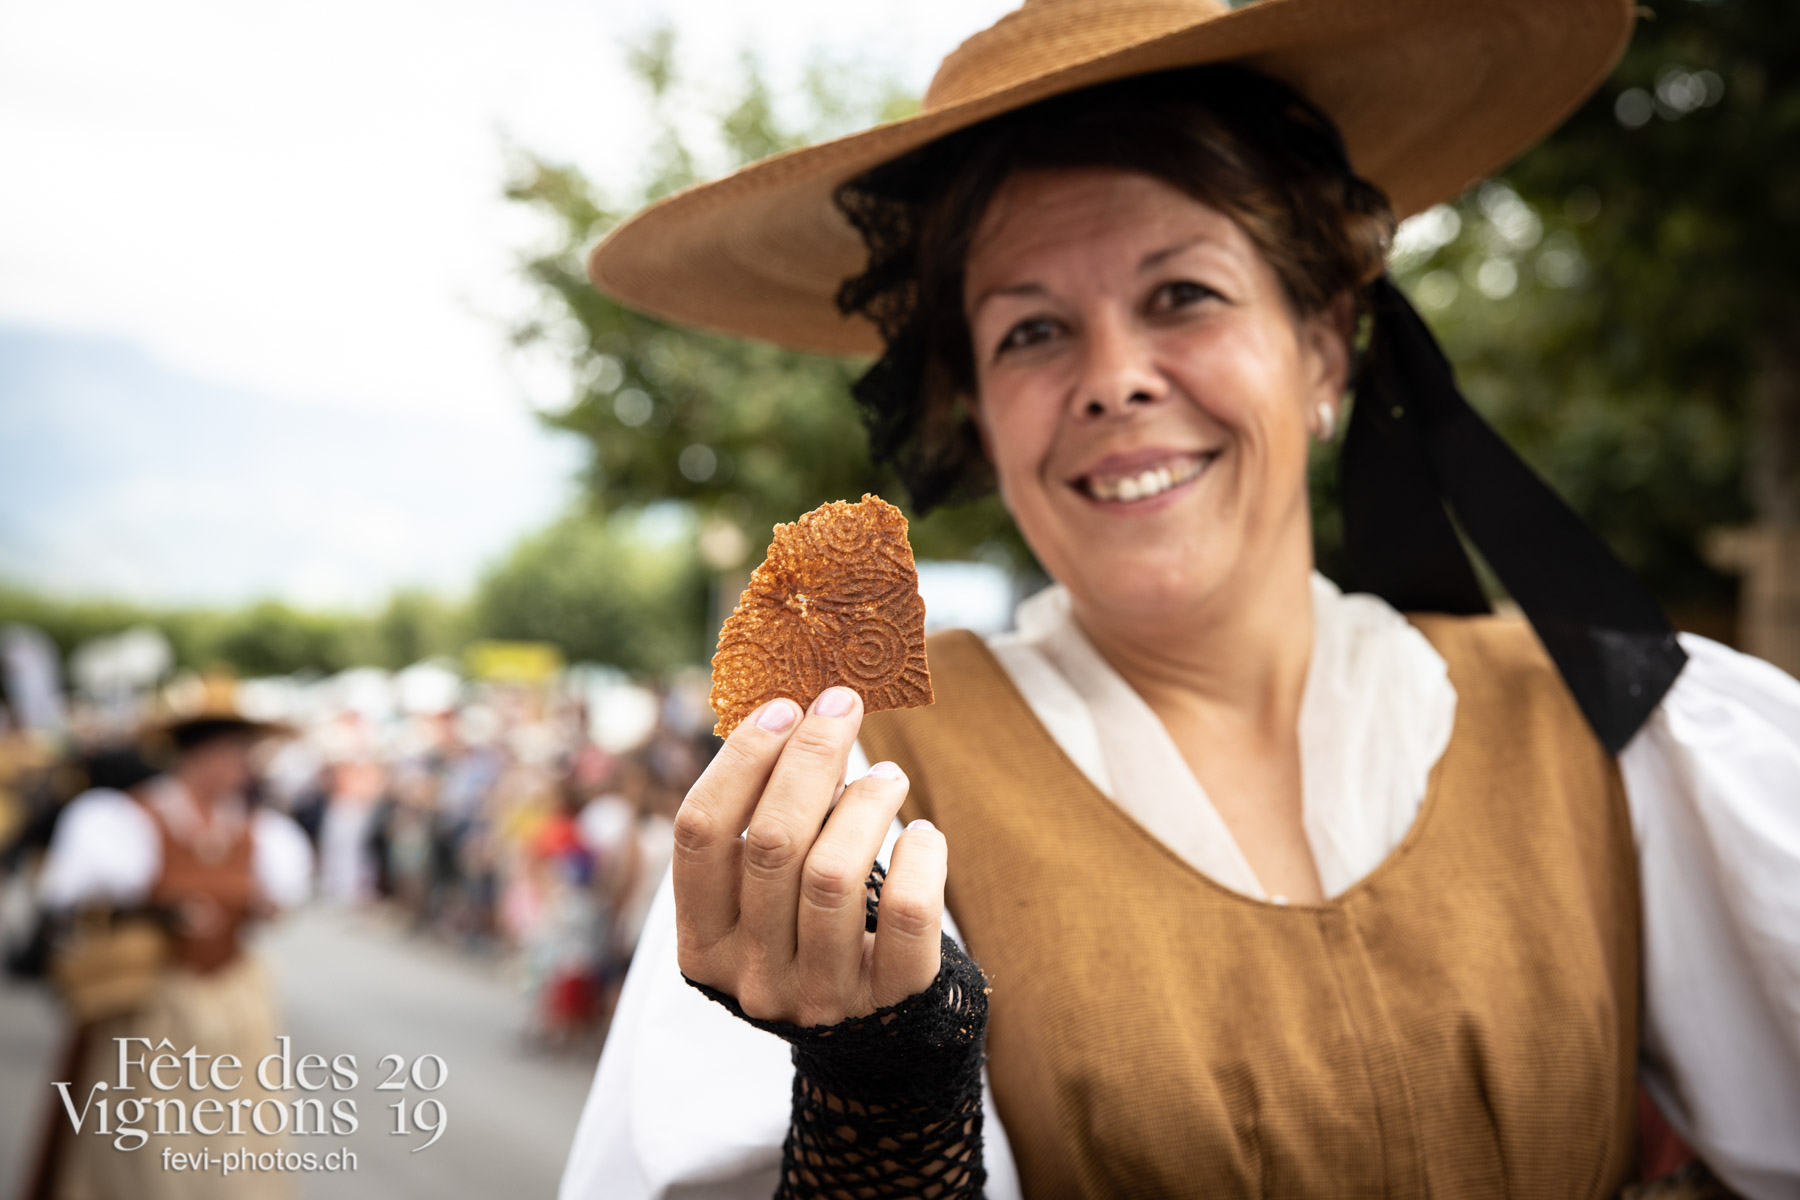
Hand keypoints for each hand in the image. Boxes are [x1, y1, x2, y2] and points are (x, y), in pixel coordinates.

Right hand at [673, 686, 946, 1026]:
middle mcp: (753, 975)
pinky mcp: (891, 1001)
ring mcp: (821, 995)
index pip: (699, 833)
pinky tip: (923, 833)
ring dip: (864, 803)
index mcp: (703, 943)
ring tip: (888, 776)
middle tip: (843, 706)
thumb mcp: (764, 900)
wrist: (877, 1049)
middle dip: (809, 757)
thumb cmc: (812, 940)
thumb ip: (762, 828)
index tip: (781, 706)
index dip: (738, 759)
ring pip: (833, 874)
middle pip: (771, 843)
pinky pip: (908, 915)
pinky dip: (921, 858)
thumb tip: (791, 716)